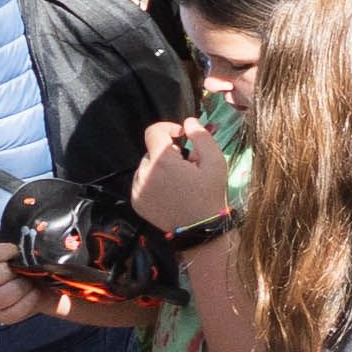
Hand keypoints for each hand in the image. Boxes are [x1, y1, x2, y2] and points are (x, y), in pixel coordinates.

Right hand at [0, 218, 59, 324]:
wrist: (35, 287)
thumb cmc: (14, 264)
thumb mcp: (0, 247)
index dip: (3, 251)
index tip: (15, 249)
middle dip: (14, 268)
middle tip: (20, 268)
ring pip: (10, 291)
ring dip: (24, 283)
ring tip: (25, 279)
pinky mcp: (3, 318)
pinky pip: (21, 305)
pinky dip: (31, 297)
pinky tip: (30, 292)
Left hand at [130, 115, 229, 232]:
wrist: (200, 229)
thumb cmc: (210, 194)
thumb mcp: (215, 162)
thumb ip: (201, 136)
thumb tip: (189, 122)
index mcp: (161, 161)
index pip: (154, 131)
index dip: (169, 128)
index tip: (182, 136)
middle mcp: (144, 173)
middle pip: (152, 151)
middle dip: (168, 153)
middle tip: (187, 166)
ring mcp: (137, 188)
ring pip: (147, 166)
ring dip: (160, 168)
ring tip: (179, 182)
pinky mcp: (136, 201)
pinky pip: (142, 182)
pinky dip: (154, 182)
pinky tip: (170, 192)